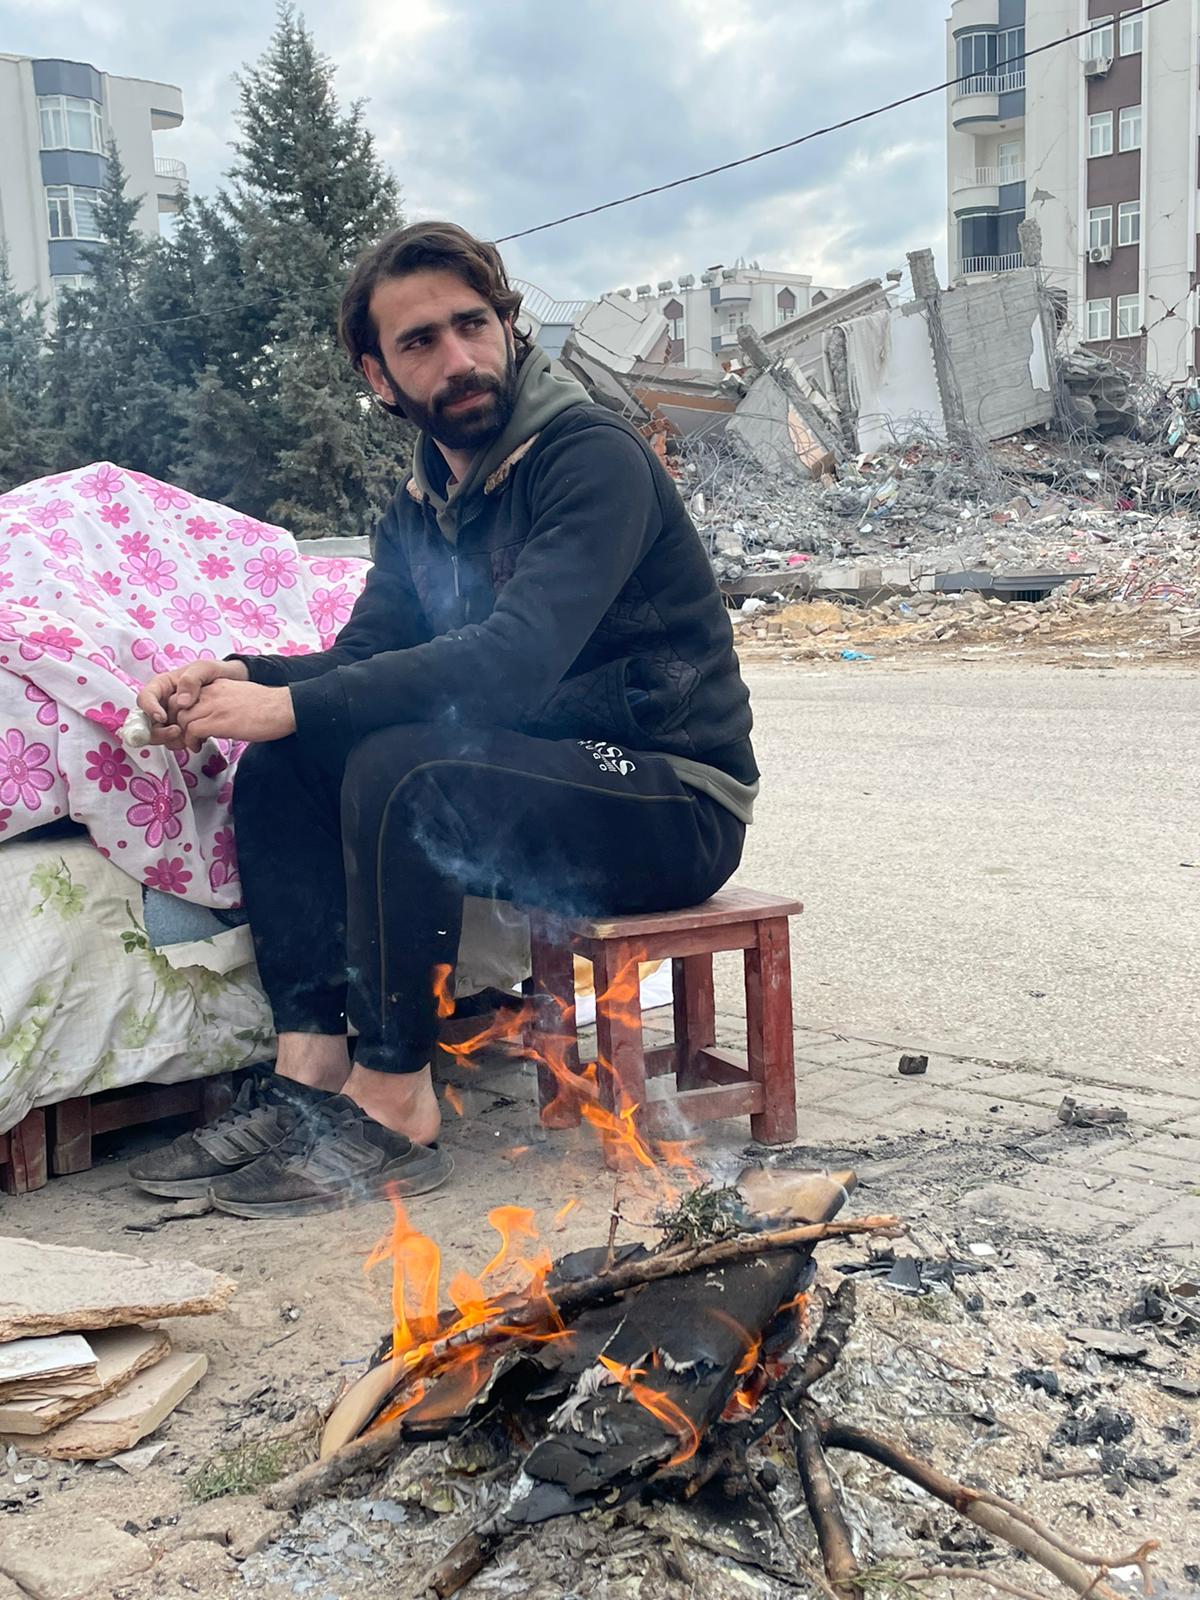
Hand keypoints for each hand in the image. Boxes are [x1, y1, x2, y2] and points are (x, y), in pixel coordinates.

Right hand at [137, 659, 248, 745]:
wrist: (233, 684)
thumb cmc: (216, 672)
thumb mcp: (204, 668)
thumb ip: (191, 680)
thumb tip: (181, 702)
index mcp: (162, 686)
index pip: (145, 698)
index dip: (149, 710)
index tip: (162, 718)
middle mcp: (162, 703)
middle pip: (147, 722)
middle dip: (159, 731)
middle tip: (177, 732)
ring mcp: (171, 717)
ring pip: (158, 734)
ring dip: (170, 740)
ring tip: (189, 738)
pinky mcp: (181, 728)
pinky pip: (173, 740)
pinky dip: (181, 743)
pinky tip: (196, 740)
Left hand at [174, 681, 295, 750]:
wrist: (283, 708)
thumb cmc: (267, 707)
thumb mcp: (238, 695)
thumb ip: (221, 701)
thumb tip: (212, 716)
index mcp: (216, 685)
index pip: (184, 693)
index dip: (180, 711)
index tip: (186, 723)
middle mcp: (211, 692)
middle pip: (176, 706)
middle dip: (176, 723)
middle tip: (184, 735)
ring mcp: (214, 706)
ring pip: (181, 719)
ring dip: (183, 735)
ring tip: (193, 743)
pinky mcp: (219, 721)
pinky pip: (192, 731)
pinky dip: (191, 741)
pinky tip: (199, 746)